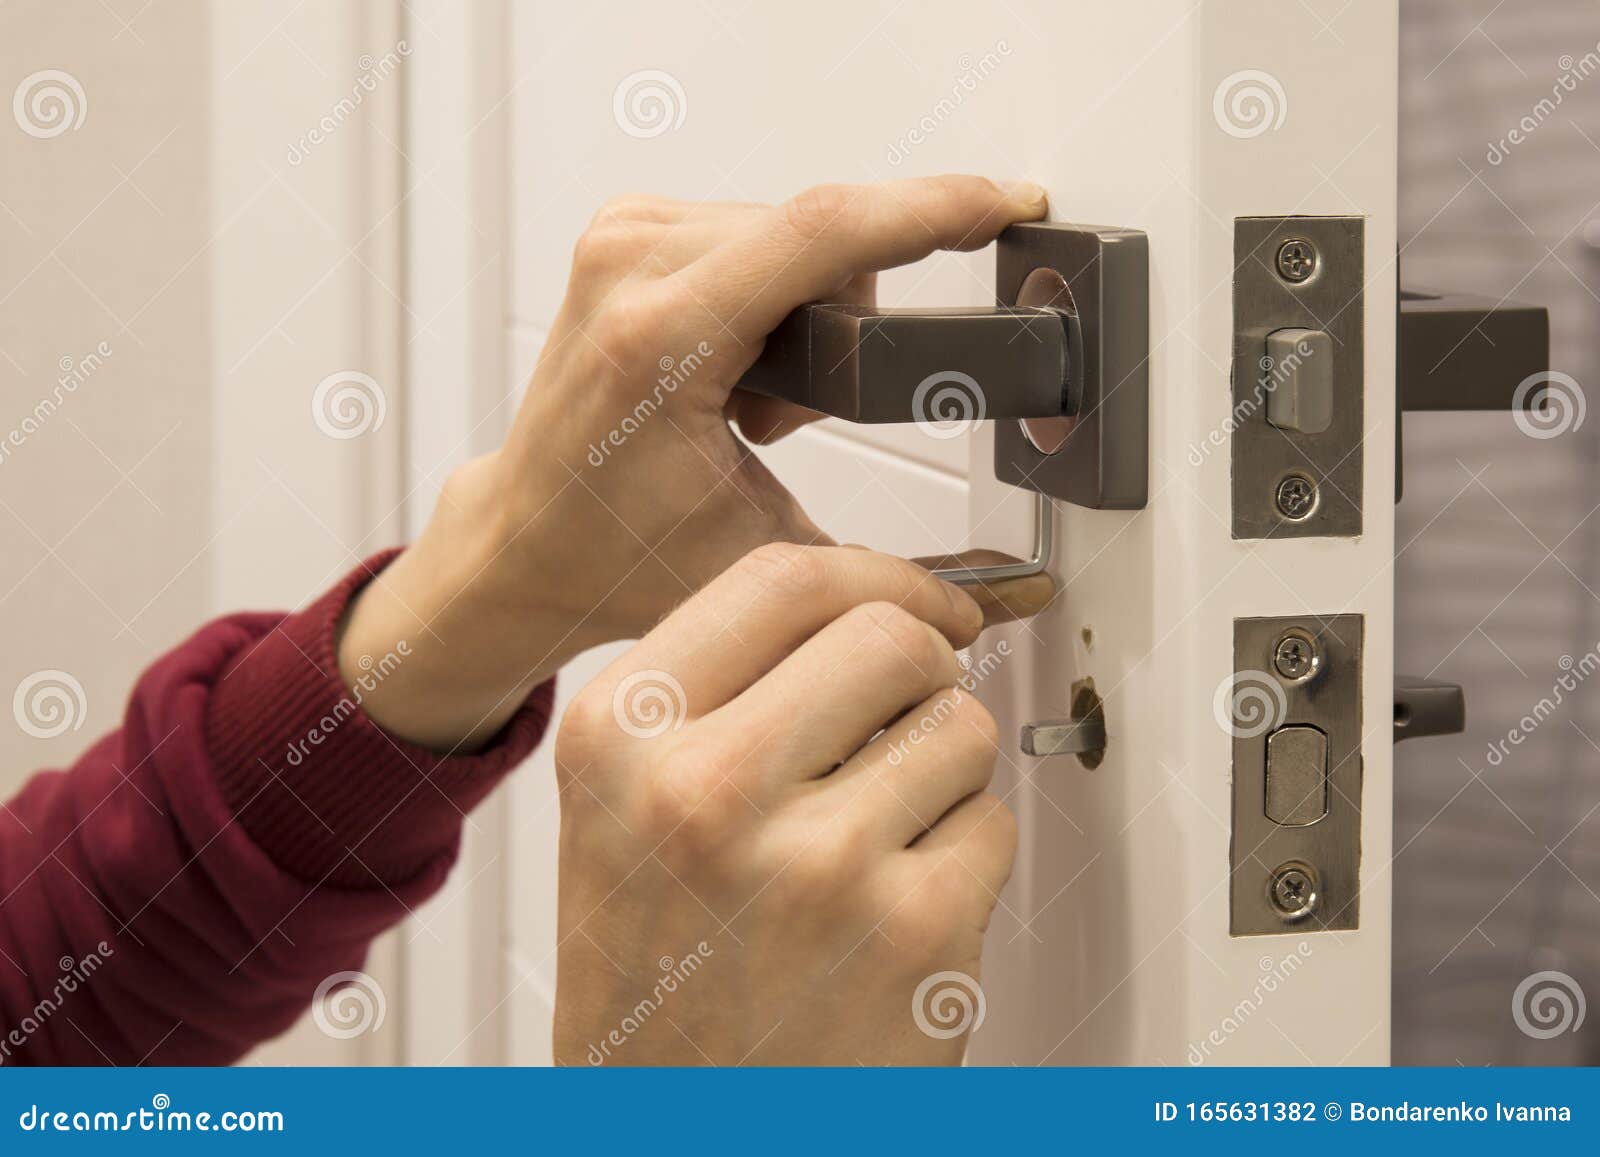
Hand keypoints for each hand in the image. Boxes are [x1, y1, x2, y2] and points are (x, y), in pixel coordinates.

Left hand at [338, 176, 1049, 749]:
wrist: (527, 537)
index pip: (823, 236)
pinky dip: (770, 291)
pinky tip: (724, 364)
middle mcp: (630, 267)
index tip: (1004, 203)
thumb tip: (1007, 592)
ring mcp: (622, 238)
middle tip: (776, 418)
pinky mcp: (625, 228)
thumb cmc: (615, 551)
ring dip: (805, 312)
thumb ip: (895, 575)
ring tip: (742, 402)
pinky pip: (757, 228)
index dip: (932, 210)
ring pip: (795, 229)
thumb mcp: (767, 562)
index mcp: (659, 340)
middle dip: (845, 327)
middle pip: (823, 240)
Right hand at [552, 544, 1016, 1065]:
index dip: (876, 576)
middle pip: (889, 633)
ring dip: (944, 769)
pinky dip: (966, 855)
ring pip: (961, 724)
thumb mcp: (623, 814)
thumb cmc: (657, 990)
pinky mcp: (914, 935)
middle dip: (922, 665)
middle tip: (907, 712)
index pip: (782, 578)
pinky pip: (994, 823)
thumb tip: (859, 607)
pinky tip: (899, 907)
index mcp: (622, 741)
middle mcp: (708, 790)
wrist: (683, 1137)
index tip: (916, 599)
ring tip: (880, 838)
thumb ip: (715, 696)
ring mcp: (818, 863)